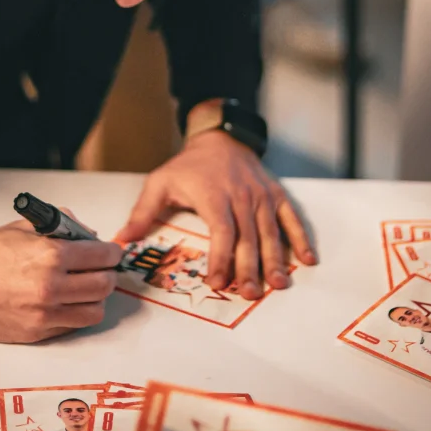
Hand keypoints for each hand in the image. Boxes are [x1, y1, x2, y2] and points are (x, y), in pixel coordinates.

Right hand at [0, 220, 121, 342]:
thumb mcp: (25, 228)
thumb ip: (62, 227)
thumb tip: (89, 236)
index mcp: (50, 256)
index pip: (102, 256)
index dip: (111, 252)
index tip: (110, 252)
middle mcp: (51, 287)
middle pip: (105, 285)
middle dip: (107, 274)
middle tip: (100, 269)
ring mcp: (44, 314)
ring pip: (94, 311)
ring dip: (95, 298)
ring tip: (84, 288)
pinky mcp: (36, 334)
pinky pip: (72, 326)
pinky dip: (76, 313)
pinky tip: (65, 301)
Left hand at [118, 131, 314, 299]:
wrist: (220, 136)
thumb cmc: (189, 164)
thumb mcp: (160, 182)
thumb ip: (143, 212)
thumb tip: (122, 239)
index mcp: (214, 196)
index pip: (221, 232)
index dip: (221, 258)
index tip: (218, 282)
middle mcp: (242, 197)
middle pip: (248, 237)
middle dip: (250, 268)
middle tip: (249, 294)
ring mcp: (262, 196)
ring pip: (271, 233)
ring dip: (276, 260)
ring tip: (279, 284)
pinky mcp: (275, 195)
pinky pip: (291, 219)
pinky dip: (301, 239)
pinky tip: (307, 261)